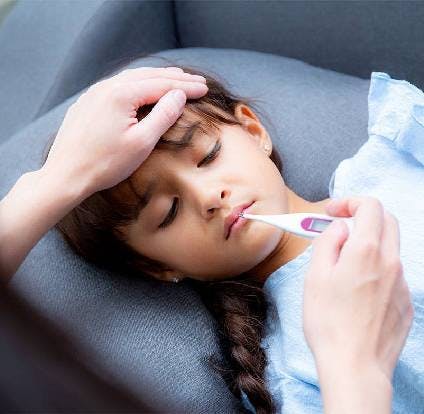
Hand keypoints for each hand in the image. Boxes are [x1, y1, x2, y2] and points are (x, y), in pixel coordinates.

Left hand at [42, 66, 207, 198]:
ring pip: (132, 77)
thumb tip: (179, 95)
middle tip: (196, 81)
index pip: (162, 85)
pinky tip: (143, 88)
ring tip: (175, 78)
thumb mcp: (142, 143)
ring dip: (156, 77)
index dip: (186, 86)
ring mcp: (94, 93)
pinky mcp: (87, 102)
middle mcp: (106, 86)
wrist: (66, 175)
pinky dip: (137, 83)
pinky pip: (118, 85)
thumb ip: (163, 115)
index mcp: (121, 94)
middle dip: (175, 78)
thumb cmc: (106, 164)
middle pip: (148, 76)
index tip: (204, 88)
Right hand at [303, 196, 412, 381]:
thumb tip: (339, 228)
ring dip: (368, 245)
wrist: (354, 366)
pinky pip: (393, 273)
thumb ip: (327, 242)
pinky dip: (376, 268)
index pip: (370, 207)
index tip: (332, 213)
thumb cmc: (329, 323)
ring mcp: (402, 283)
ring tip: (344, 266)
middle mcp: (390, 262)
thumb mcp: (315, 276)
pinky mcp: (405, 302)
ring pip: (390, 248)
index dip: (349, 202)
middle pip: (387, 221)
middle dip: (363, 217)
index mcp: (366, 251)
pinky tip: (358, 291)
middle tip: (340, 230)